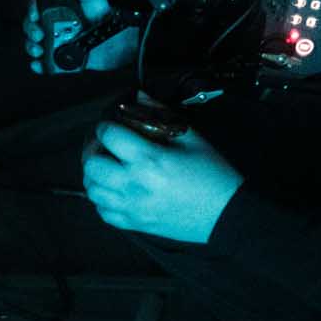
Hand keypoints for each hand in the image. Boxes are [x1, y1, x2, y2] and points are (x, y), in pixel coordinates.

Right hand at [24, 0, 138, 73]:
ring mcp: (65, 40)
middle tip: (38, 35)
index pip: (39, 4)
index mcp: (64, 5)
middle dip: (30, 30)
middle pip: (34, 25)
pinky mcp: (70, 57)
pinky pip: (51, 62)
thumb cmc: (116, 10)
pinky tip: (40, 64)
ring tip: (38, 50)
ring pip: (38, 44)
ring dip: (32, 47)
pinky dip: (41, 65)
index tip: (34, 15)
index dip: (32, 9)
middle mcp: (62, 22)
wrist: (132, 37)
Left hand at [82, 101, 242, 243]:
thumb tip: (137, 96)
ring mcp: (132, 207)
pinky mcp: (135, 224)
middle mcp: (134, 184)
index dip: (106, 125)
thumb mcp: (192, 139)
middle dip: (94, 150)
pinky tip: (115, 190)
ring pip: (92, 190)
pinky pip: (103, 212)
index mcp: (149, 159)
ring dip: (95, 175)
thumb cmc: (213, 173)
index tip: (113, 125)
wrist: (228, 214)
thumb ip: (161, 114)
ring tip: (108, 168)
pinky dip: (103, 200)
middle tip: (106, 147)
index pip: (108, 135)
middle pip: (92, 164)